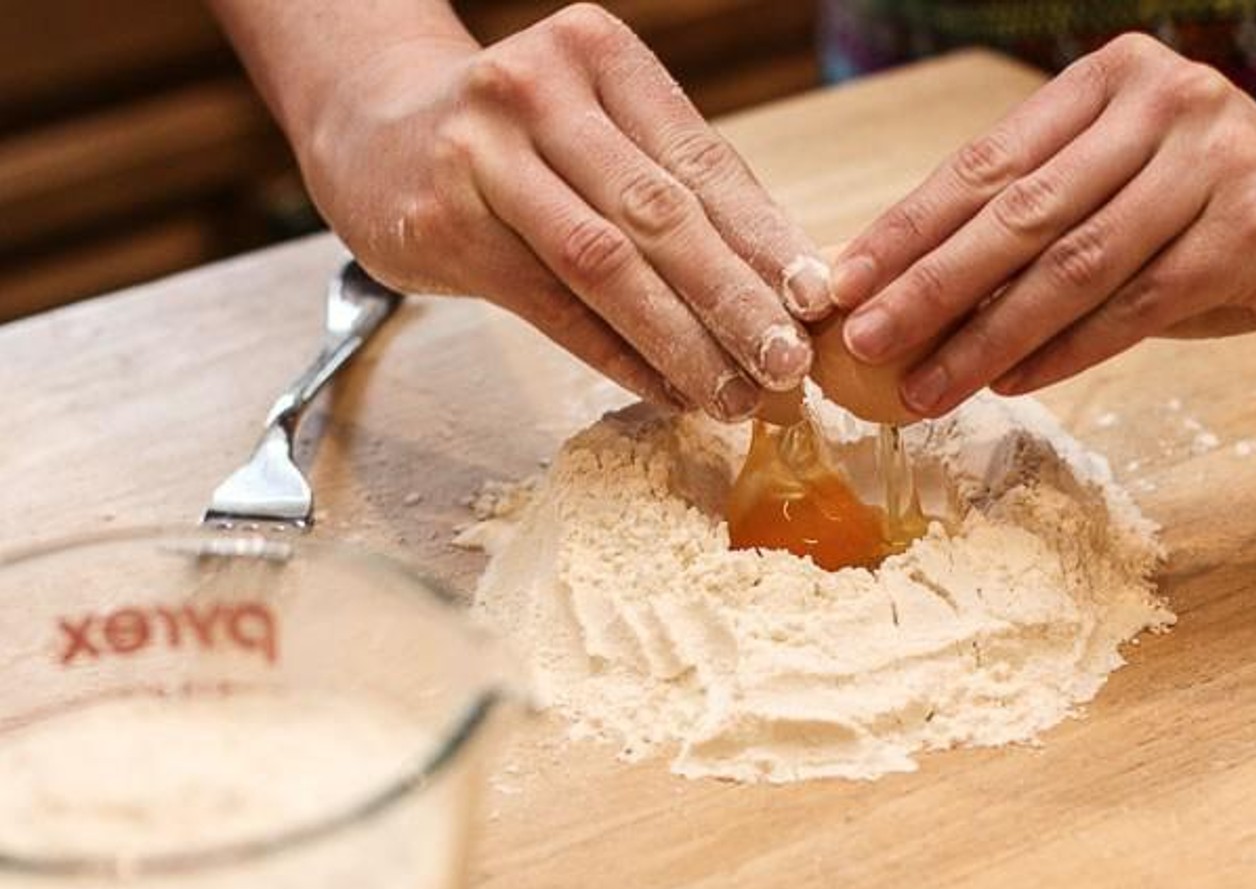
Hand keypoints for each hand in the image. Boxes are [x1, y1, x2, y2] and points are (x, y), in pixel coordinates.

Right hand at [298, 4, 830, 419]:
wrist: (370, 124)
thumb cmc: (512, 139)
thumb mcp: (594, 128)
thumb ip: (673, 187)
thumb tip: (783, 285)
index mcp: (599, 55)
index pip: (701, 161)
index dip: (765, 239)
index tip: (817, 303)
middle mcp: (539, 92)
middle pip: (659, 214)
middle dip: (734, 301)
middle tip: (789, 368)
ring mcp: (483, 156)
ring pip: (605, 264)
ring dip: (681, 342)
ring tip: (736, 397)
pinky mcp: (444, 224)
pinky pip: (551, 306)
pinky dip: (616, 356)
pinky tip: (667, 392)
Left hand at [829, 33, 1255, 416]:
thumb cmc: (1198, 211)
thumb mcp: (1109, 189)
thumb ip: (1027, 222)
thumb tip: (898, 289)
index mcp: (1107, 81)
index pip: (984, 163)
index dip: (906, 229)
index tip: (843, 283)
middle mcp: (1162, 104)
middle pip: (1021, 215)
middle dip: (931, 288)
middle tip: (865, 342)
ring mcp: (1216, 160)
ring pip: (1074, 266)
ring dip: (987, 337)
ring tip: (925, 386)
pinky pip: (1137, 306)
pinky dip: (1065, 351)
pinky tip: (1010, 383)